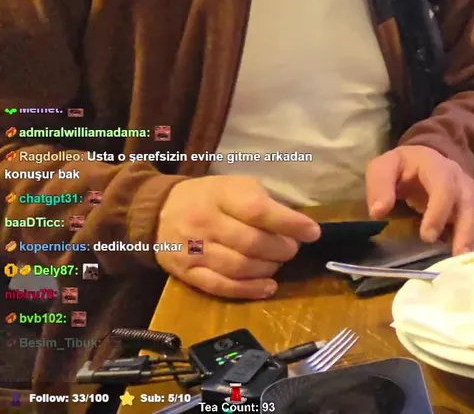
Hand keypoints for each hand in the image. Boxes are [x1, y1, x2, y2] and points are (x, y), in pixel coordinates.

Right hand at [154, 175, 320, 298]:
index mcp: (221, 194)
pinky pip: (221, 287)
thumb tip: (298, 226)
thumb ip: (263, 203)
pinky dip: (249, 290)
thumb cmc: (209, 197)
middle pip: (252, 243)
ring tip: (278, 263)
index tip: (312, 232)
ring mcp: (193, 250)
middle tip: (292, 249)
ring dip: (268, 269)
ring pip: (239, 267)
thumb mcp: (235, 186)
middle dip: (281, 250)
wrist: (158, 211)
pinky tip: (268, 287)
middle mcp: (205, 222)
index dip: (290, 223)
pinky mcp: (186, 273)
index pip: (258, 210)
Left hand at [365, 145, 473, 254]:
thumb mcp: (383, 169)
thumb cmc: (401, 169)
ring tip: (469, 255)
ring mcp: (472, 191)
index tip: (427, 237)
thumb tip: (379, 212)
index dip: (439, 211)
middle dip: (466, 230)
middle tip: (457, 255)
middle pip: (470, 202)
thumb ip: (379, 186)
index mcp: (436, 166)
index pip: (445, 185)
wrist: (421, 161)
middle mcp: (460, 178)